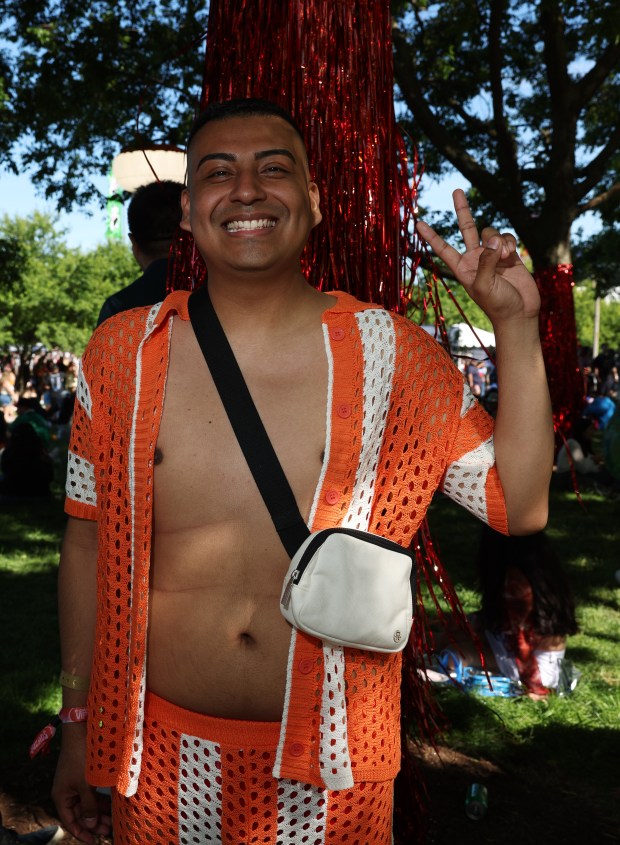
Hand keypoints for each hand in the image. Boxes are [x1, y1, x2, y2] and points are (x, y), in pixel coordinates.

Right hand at [51, 730, 111, 842]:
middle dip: (94, 823)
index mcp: (62, 797)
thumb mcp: (85, 784)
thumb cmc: (80, 758)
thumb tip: (91, 825)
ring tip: (113, 821)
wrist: (81, 731)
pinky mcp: (84, 776)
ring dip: (99, 812)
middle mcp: (67, 792)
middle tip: (109, 831)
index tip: (94, 841)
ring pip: (88, 804)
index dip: (82, 832)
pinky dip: (101, 800)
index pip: (70, 822)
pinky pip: (92, 793)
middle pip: (81, 814)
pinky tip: (112, 805)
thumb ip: (89, 805)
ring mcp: (76, 784)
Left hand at [416, 189, 540, 324]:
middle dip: (462, 209)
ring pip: (491, 233)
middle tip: (456, 190)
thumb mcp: (484, 285)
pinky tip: (513, 255)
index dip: (431, 236)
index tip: (418, 223)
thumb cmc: (498, 305)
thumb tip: (494, 241)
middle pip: (466, 228)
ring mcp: (493, 255)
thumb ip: (486, 261)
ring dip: (499, 240)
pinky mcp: (510, 254)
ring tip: (505, 257)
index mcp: (462, 268)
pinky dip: (510, 242)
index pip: (443, 248)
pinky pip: (507, 238)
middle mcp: (475, 258)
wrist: (520, 313)